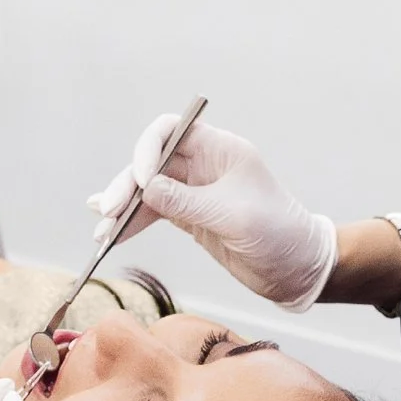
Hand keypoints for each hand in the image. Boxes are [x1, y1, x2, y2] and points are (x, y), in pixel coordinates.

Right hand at [85, 115, 338, 311]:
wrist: (299, 270)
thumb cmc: (278, 234)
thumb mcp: (230, 216)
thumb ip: (186, 201)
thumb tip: (144, 188)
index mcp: (220, 150)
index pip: (170, 130)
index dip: (148, 149)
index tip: (141, 180)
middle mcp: (205, 165)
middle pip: (152, 162)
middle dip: (128, 185)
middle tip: (109, 213)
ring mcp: (196, 191)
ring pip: (148, 190)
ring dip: (124, 208)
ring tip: (101, 232)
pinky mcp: (191, 217)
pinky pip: (154, 212)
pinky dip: (133, 222)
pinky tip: (111, 231)